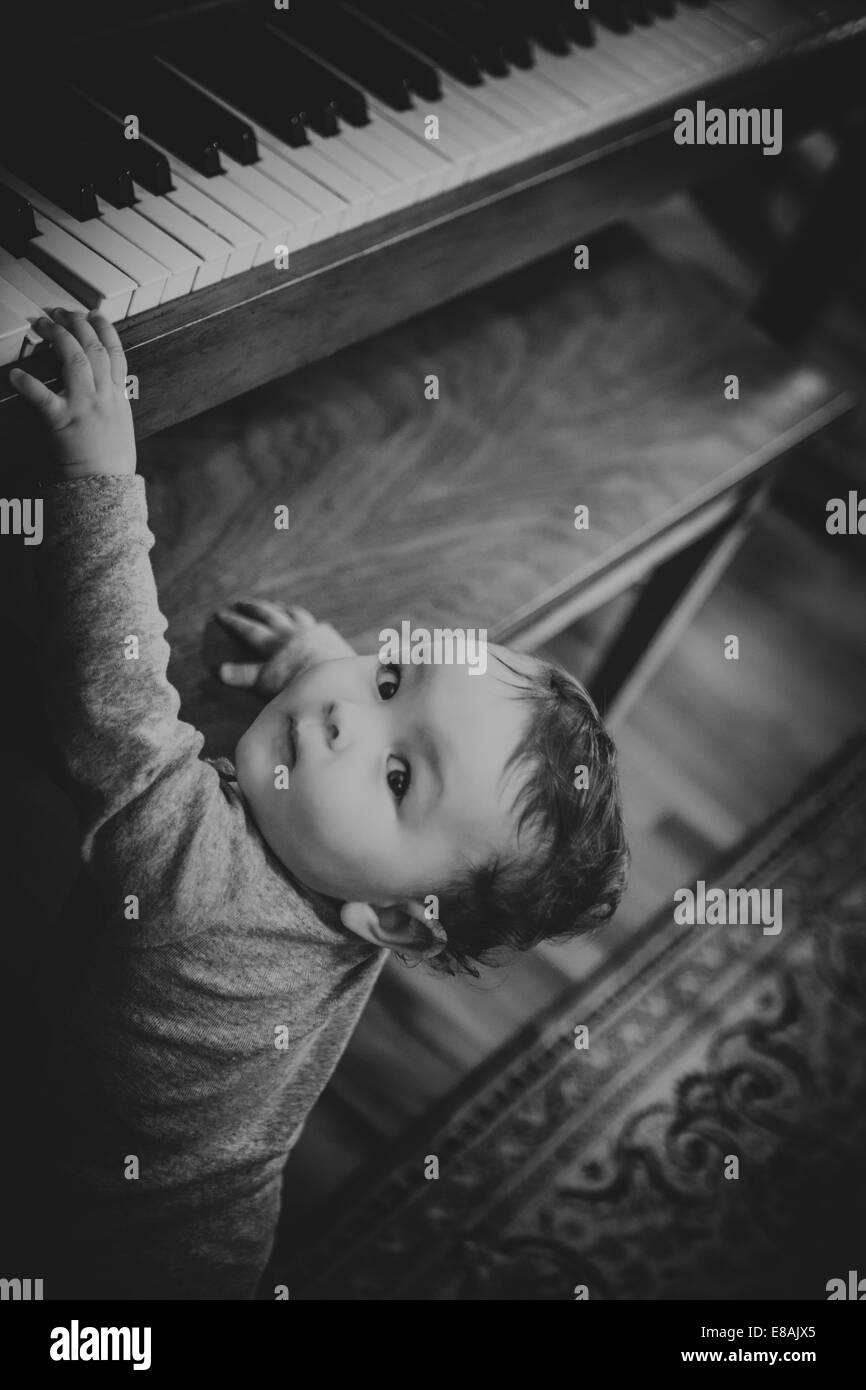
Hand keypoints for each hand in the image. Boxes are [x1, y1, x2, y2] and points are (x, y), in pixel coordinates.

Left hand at [8, 308, 135, 477]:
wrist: (106, 488)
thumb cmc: (111, 461)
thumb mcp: (120, 424)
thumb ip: (112, 401)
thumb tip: (105, 386)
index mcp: (117, 396)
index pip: (115, 353)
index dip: (104, 329)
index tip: (93, 313)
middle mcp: (103, 396)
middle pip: (92, 348)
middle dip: (76, 324)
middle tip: (60, 311)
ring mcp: (84, 407)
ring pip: (74, 360)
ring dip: (57, 336)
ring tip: (43, 323)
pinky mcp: (62, 423)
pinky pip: (43, 399)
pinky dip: (28, 385)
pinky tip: (16, 374)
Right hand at [215, 600, 354, 699]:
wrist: (335, 680)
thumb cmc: (298, 685)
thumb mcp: (266, 683)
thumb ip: (244, 675)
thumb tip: (220, 671)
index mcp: (275, 643)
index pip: (249, 630)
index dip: (234, 622)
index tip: (220, 614)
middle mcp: (292, 632)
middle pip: (270, 615)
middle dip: (255, 609)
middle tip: (243, 603)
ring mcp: (312, 631)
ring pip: (294, 614)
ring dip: (283, 609)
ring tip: (278, 606)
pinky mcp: (330, 637)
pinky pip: (317, 625)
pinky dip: (311, 623)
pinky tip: (313, 624)